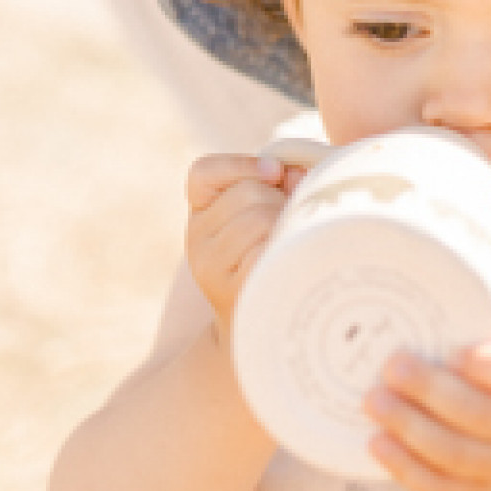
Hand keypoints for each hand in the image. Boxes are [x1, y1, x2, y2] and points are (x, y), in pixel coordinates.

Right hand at [184, 152, 302, 329]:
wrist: (261, 325)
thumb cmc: (270, 257)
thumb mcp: (261, 213)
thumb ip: (273, 183)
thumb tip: (294, 172)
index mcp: (200, 213)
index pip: (203, 172)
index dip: (242, 165)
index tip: (275, 173)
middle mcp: (196, 239)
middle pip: (248, 192)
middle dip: (280, 199)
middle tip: (291, 222)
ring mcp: (210, 267)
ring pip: (260, 217)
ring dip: (287, 223)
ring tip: (291, 242)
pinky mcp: (232, 289)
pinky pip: (267, 248)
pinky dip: (286, 246)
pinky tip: (289, 258)